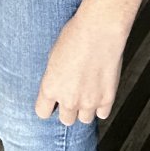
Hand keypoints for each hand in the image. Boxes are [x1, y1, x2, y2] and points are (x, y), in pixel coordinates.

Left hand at [36, 5, 125, 125]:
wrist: (99, 30)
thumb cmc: (75, 36)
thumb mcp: (53, 55)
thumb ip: (54, 76)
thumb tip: (56, 84)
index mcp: (50, 87)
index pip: (42, 112)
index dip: (48, 107)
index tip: (52, 102)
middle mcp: (68, 99)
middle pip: (65, 119)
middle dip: (68, 109)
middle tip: (72, 95)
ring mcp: (88, 102)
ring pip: (84, 120)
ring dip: (85, 109)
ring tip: (87, 93)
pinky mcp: (107, 99)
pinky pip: (102, 114)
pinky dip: (101, 106)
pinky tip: (99, 92)